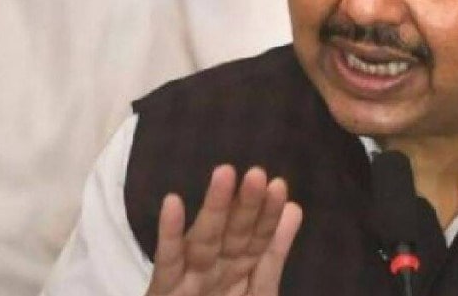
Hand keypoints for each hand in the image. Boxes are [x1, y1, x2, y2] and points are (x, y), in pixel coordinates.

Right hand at [145, 165, 303, 295]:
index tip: (279, 187)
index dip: (269, 216)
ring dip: (214, 209)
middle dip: (246, 206)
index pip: (260, 241)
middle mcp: (215, 270)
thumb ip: (273, 258)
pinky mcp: (163, 291)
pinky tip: (173, 203)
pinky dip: (169, 234)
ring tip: (225, 174)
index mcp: (241, 272)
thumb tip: (295, 209)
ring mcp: (188, 281)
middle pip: (234, 235)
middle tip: (257, 173)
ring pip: (204, 240)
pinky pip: (167, 262)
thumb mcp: (257, 292)